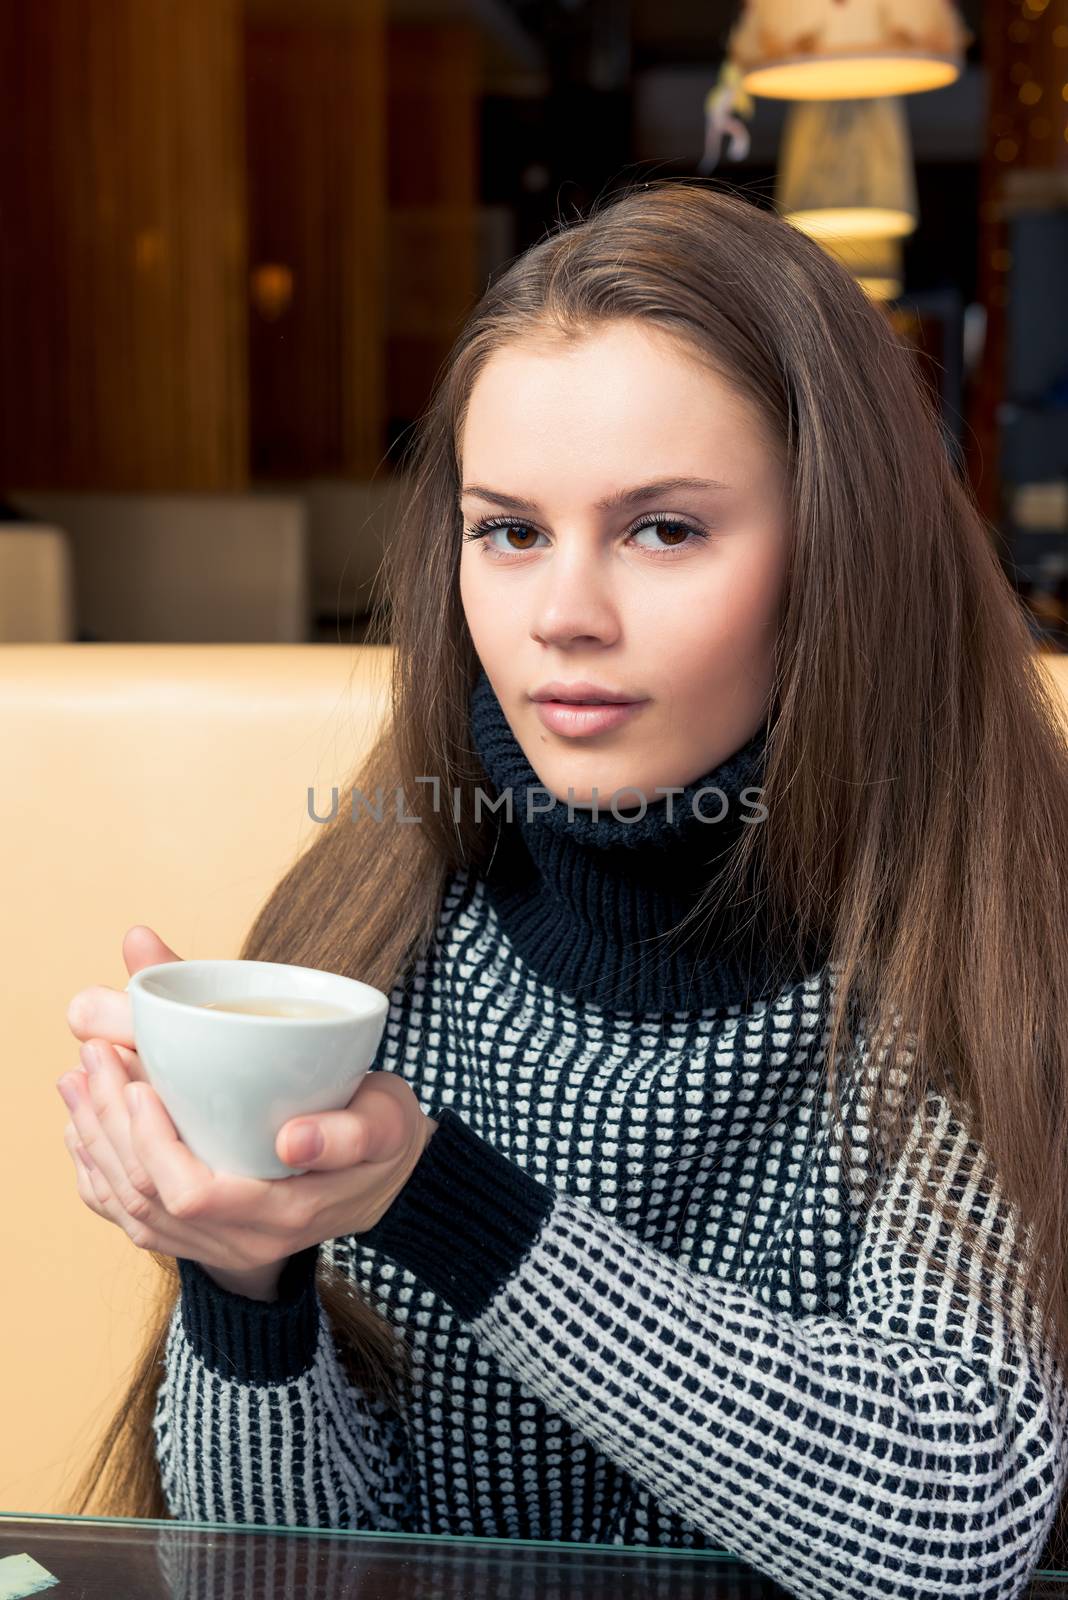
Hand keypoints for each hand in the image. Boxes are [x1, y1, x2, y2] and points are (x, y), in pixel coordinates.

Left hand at [61, 926, 436, 1277]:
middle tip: (95, 1054)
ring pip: (132, 1209)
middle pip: (148, 1197)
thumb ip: (349, 1132)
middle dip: (111, 1125)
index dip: (153, 1143)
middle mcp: (245, 1242)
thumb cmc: (387, 1137)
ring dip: (95, 1144)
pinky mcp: (205, 1235)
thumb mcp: (388, 1122)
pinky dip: (98, 1175)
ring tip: (77, 1080)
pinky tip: (83, 1129)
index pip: (191, 1193)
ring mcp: (221, 1245)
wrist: (390, 1177)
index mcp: (285, 1214)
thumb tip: (293, 1141)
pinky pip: (134, 1218)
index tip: (141, 1080)